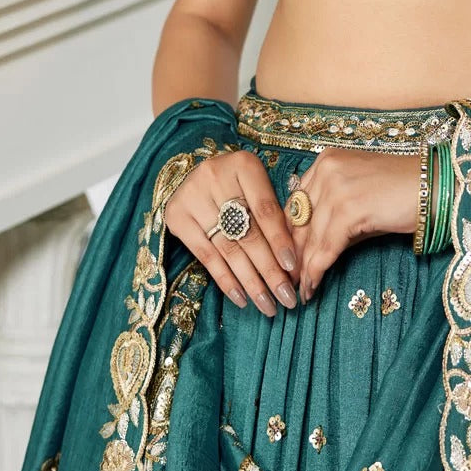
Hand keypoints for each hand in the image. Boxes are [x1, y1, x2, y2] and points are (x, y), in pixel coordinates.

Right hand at [165, 149, 298, 317]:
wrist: (194, 174)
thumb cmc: (238, 183)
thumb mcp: (258, 186)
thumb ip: (274, 215)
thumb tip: (292, 263)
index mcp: (243, 165)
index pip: (265, 210)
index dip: (280, 241)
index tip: (294, 268)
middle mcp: (215, 177)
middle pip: (247, 233)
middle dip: (269, 270)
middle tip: (286, 297)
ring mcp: (192, 197)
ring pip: (228, 249)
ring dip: (250, 282)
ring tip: (267, 305)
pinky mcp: (176, 217)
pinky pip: (206, 256)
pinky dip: (226, 280)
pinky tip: (242, 298)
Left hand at [286, 149, 420, 302]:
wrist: (436, 188)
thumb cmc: (403, 193)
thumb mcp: (361, 198)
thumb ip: (333, 217)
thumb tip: (311, 252)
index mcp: (326, 161)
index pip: (296, 203)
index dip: (288, 234)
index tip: (285, 259)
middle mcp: (327, 169)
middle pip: (298, 220)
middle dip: (291, 254)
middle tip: (287, 280)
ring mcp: (337, 187)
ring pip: (310, 237)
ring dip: (303, 268)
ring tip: (300, 290)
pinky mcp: (350, 209)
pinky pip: (326, 247)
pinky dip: (317, 270)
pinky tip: (313, 287)